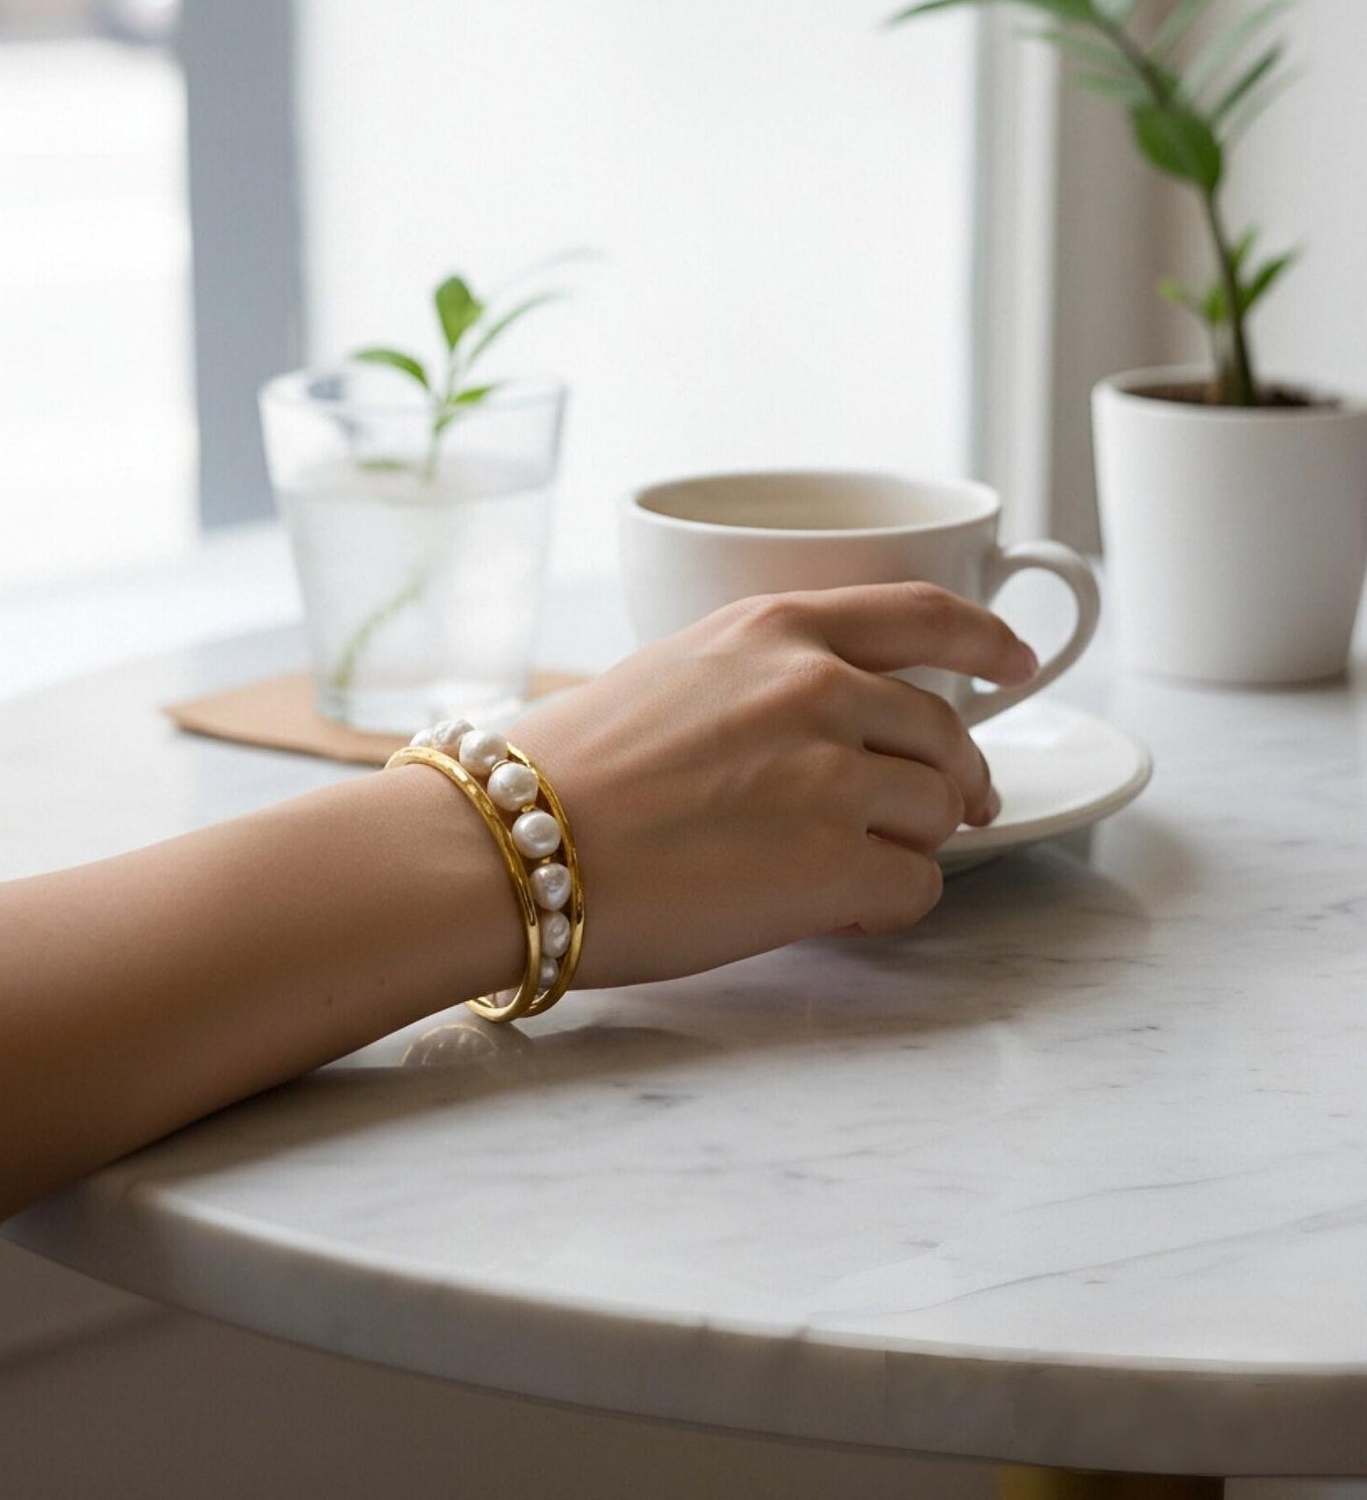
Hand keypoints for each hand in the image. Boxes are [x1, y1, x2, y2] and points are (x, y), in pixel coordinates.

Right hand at [516, 584, 1036, 988]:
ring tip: (852, 871)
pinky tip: (838, 911)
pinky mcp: (830, 863)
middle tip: (954, 811)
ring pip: (940, 814)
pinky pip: (916, 888)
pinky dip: (890, 907)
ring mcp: (831, 774)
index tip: (1016, 661)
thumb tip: (831, 725)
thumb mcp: (677, 672)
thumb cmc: (566, 768)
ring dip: (910, 846)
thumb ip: (767, 680)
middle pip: (947, 733)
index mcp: (778, 628)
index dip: (985, 640)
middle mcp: (818, 686)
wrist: (509, 841)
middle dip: (960, 779)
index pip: (924, 614)